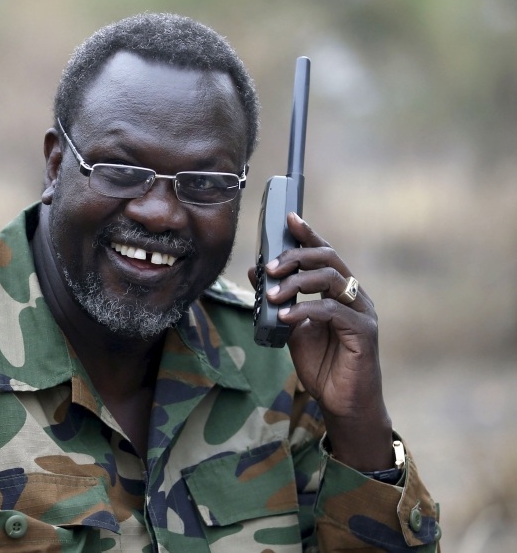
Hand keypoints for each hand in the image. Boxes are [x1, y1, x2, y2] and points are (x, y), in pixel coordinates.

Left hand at [247, 213, 393, 471]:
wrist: (342, 403)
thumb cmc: (320, 365)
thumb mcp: (291, 326)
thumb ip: (279, 300)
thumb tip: (256, 271)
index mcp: (339, 291)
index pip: (325, 253)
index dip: (308, 234)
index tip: (288, 218)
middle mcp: (355, 296)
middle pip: (329, 259)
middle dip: (297, 257)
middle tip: (270, 268)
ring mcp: (362, 312)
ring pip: (331, 280)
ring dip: (297, 283)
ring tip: (272, 296)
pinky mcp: (363, 332)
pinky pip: (332, 310)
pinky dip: (305, 310)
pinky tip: (285, 317)